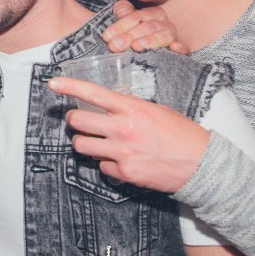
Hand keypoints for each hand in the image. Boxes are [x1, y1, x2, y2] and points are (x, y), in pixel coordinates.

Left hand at [47, 76, 209, 193]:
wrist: (202, 164)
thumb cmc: (181, 134)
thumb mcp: (156, 111)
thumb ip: (130, 109)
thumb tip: (107, 108)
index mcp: (132, 108)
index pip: (92, 93)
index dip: (69, 86)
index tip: (52, 83)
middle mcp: (123, 128)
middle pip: (77, 122)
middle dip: (73, 120)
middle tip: (78, 121)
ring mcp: (122, 152)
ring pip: (81, 146)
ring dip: (84, 143)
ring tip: (95, 142)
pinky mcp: (124, 172)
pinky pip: (101, 167)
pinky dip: (106, 164)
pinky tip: (120, 160)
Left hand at [102, 0, 188, 53]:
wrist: (140, 56)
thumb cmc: (128, 38)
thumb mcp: (120, 26)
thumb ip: (118, 14)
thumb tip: (120, 9)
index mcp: (150, 14)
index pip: (136, 16)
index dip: (120, 25)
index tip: (107, 36)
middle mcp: (163, 23)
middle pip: (148, 26)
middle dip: (129, 35)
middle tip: (115, 46)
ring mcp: (172, 36)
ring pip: (163, 36)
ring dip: (150, 40)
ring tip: (136, 46)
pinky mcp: (180, 51)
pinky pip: (184, 49)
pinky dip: (180, 48)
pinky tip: (174, 47)